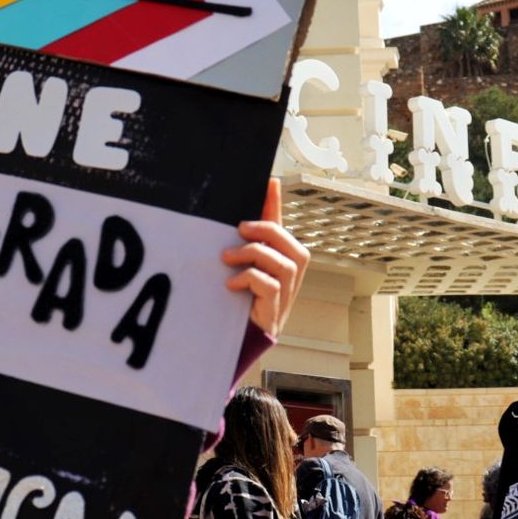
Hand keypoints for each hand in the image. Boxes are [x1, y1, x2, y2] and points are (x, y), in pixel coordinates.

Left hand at [224, 178, 310, 337]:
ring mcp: (287, 290)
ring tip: (227, 257)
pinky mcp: (276, 307)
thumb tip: (229, 220)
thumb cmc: (240, 299)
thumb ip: (239, 246)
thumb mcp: (238, 266)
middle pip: (287, 241)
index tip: (270, 180)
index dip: (275, 203)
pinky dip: (249, 278)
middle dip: (264, 231)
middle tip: (240, 230)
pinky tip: (232, 283)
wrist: (242, 338)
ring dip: (252, 254)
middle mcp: (290, 271)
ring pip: (281, 262)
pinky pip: (269, 284)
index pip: (279, 224)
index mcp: (280, 256)